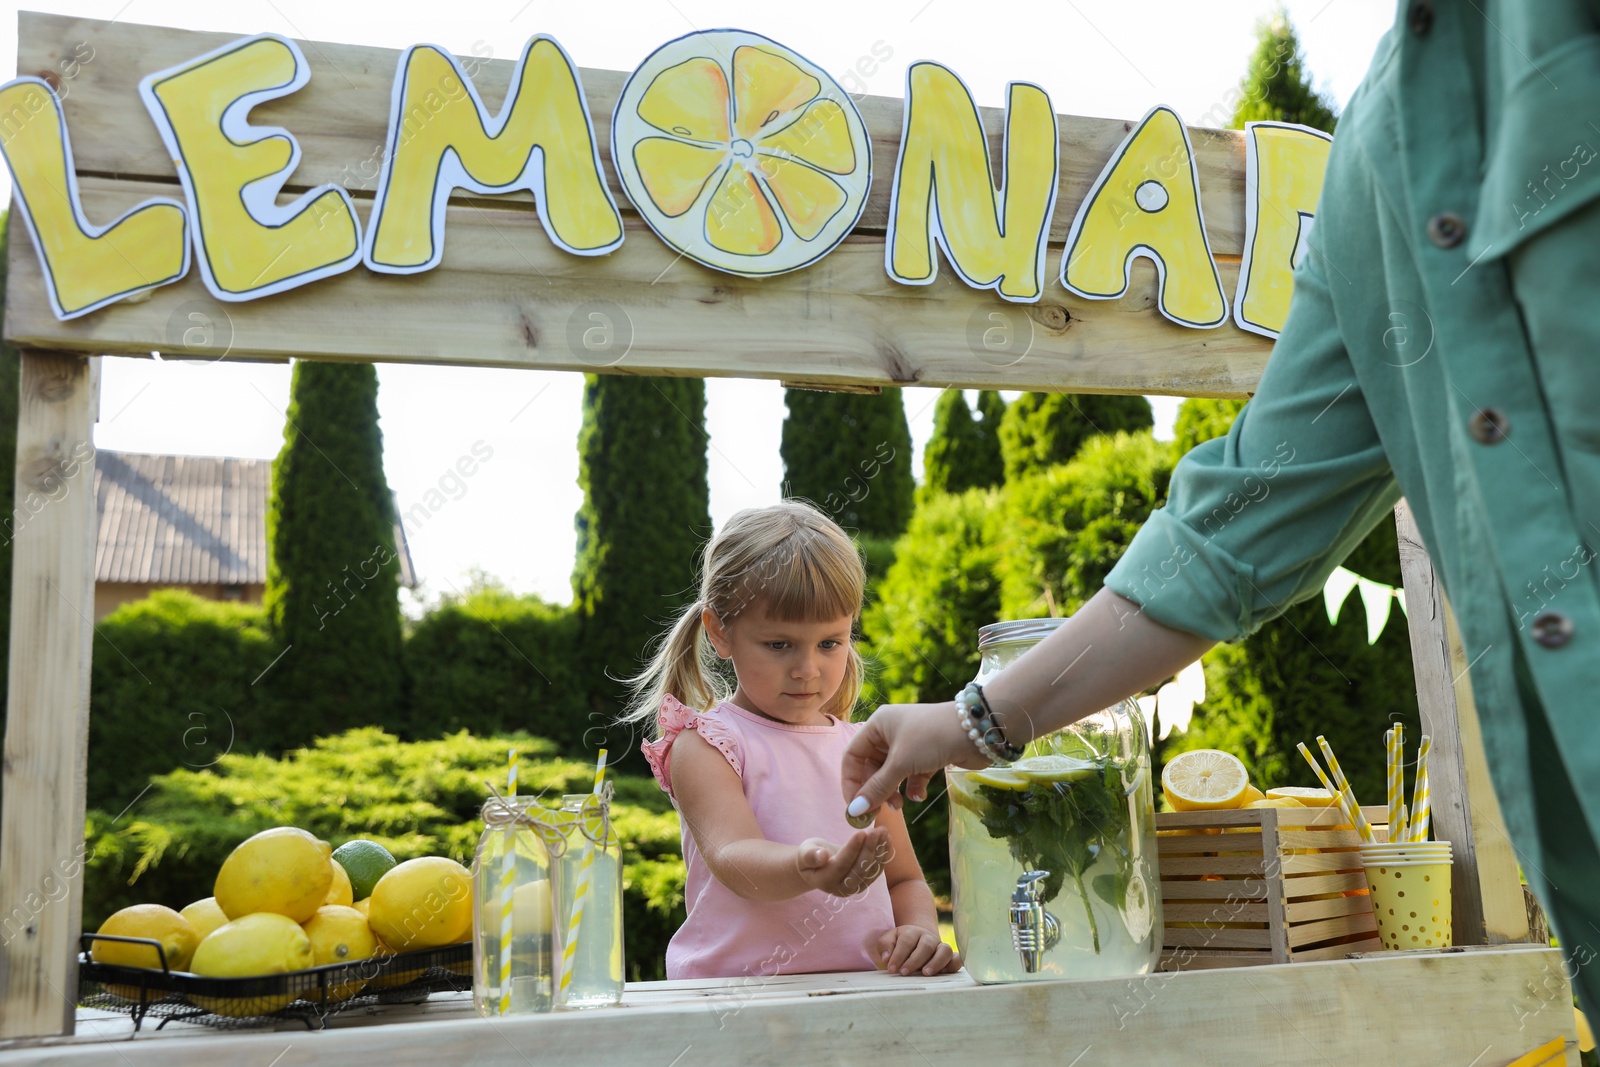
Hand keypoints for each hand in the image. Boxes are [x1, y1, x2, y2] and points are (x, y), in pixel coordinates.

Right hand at [795, 829, 889, 896]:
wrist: (818, 867)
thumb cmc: (810, 856)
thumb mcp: (804, 852)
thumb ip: (810, 855)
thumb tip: (822, 856)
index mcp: (825, 881)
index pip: (841, 865)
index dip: (852, 849)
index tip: (861, 832)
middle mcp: (841, 888)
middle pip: (859, 869)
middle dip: (869, 848)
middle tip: (876, 830)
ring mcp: (855, 888)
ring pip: (871, 869)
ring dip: (879, 850)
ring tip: (883, 831)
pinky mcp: (865, 883)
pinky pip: (877, 869)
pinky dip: (883, 854)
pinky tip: (887, 839)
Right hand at [840, 702, 986, 814]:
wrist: (977, 730)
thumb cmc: (931, 738)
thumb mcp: (901, 763)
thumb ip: (877, 788)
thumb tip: (854, 812)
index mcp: (877, 725)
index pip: (853, 756)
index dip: (850, 782)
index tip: (854, 807)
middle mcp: (890, 733)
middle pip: (871, 767)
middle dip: (874, 790)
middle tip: (877, 812)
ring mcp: (910, 744)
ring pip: (891, 774)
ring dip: (893, 791)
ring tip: (899, 805)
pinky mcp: (927, 755)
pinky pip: (911, 775)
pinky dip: (912, 787)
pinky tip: (919, 795)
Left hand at [871, 925, 961, 976]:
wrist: (918, 940)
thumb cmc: (900, 944)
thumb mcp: (889, 940)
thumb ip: (885, 946)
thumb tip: (886, 957)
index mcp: (912, 932)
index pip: (906, 941)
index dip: (898, 955)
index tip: (892, 969)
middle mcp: (929, 938)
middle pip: (926, 945)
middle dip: (914, 960)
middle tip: (904, 973)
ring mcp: (940, 946)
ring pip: (944, 950)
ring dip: (936, 962)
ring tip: (925, 974)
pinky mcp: (950, 957)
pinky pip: (957, 959)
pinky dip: (954, 964)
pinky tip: (945, 973)